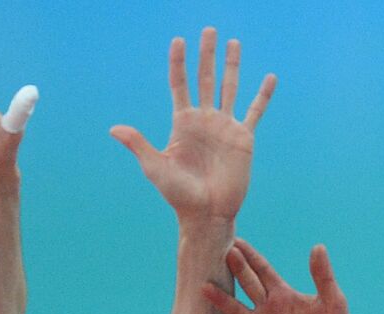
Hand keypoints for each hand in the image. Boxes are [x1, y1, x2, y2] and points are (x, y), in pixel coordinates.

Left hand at [110, 28, 276, 222]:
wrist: (206, 213)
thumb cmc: (178, 195)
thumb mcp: (155, 167)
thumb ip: (138, 144)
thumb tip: (114, 129)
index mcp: (182, 123)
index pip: (179, 85)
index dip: (178, 63)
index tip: (178, 41)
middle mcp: (204, 120)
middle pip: (204, 78)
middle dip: (206, 54)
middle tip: (208, 29)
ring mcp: (224, 127)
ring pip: (229, 88)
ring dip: (231, 65)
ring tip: (233, 42)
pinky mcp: (243, 138)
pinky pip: (255, 111)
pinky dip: (262, 95)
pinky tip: (269, 78)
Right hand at [196, 240, 353, 313]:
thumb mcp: (333, 301)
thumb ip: (323, 276)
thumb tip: (318, 246)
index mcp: (283, 293)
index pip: (262, 270)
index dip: (250, 256)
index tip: (234, 240)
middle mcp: (268, 308)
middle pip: (247, 285)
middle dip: (236, 270)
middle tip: (221, 253)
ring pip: (236, 311)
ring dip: (221, 300)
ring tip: (204, 288)